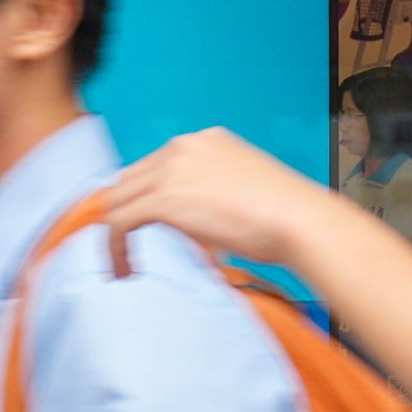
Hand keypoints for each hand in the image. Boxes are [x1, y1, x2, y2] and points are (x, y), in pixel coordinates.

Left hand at [103, 127, 351, 272]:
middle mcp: (183, 147)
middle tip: (126, 250)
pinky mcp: (163, 197)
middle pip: (130, 180)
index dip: (144, 200)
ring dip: (114, 235)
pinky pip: (118, 221)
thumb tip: (202, 222)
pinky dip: (115, 247)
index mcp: (205, 141)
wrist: (297, 219)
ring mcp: (171, 169)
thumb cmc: (284, 216)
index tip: (145, 230)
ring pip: (117, 199)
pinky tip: (124, 270)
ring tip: (121, 267)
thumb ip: (215, 194)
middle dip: (123, 215)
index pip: (155, 167)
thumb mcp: (244, 190)